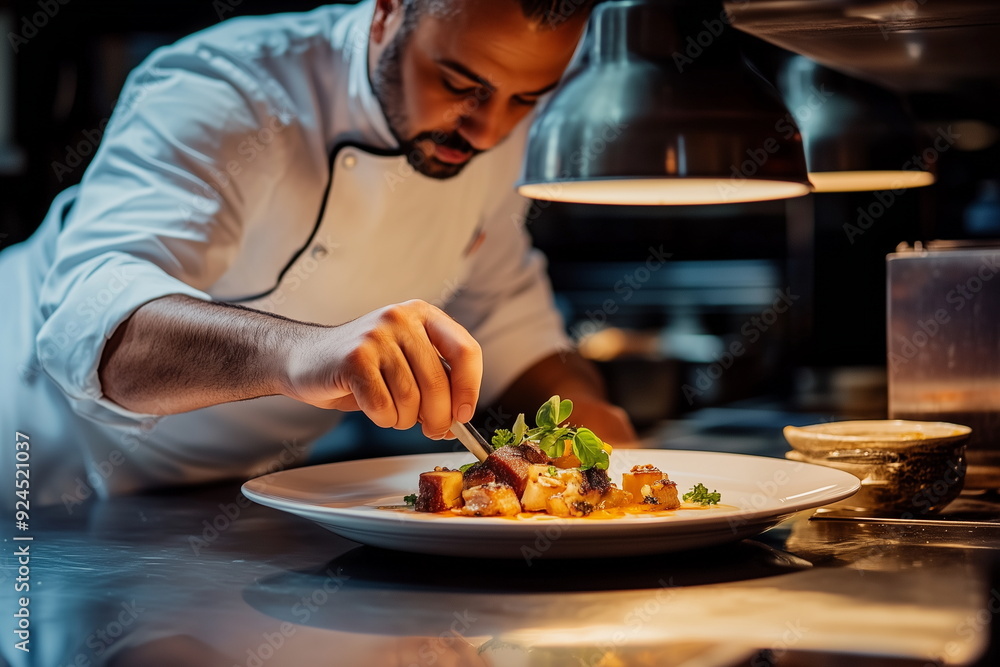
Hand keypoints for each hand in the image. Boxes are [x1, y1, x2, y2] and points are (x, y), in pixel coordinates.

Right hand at [282, 300, 482, 438]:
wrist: (305, 359)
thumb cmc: (362, 366)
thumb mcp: (406, 362)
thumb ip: (434, 381)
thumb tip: (458, 420)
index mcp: (423, 315)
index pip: (466, 351)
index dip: (470, 389)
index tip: (464, 414)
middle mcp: (401, 318)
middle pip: (439, 382)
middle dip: (438, 417)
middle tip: (431, 430)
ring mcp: (376, 336)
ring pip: (411, 399)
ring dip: (405, 420)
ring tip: (393, 414)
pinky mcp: (354, 359)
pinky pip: (383, 406)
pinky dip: (383, 419)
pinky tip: (374, 410)